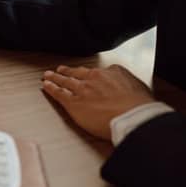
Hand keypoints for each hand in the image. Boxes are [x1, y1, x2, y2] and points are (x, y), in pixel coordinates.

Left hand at [41, 65, 156, 140]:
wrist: (133, 116)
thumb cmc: (140, 106)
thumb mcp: (138, 87)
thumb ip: (127, 83)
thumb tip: (126, 86)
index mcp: (111, 72)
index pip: (95, 71)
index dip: (86, 72)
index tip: (83, 72)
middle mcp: (95, 78)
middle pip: (77, 73)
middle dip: (67, 71)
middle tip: (59, 69)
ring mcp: (83, 90)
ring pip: (65, 81)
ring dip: (55, 78)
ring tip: (47, 76)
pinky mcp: (74, 103)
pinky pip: (59, 93)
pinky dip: (51, 88)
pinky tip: (46, 86)